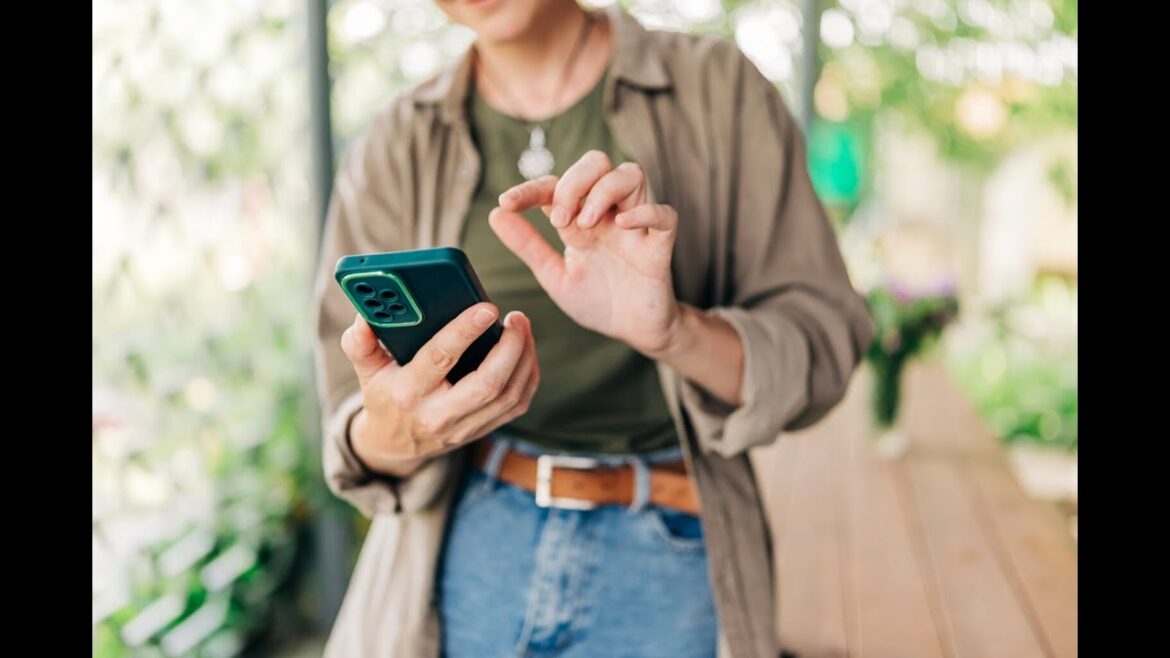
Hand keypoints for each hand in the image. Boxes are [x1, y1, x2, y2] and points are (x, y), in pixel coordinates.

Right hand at [340, 304, 539, 476]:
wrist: (395, 446)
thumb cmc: (384, 397)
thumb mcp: (366, 371)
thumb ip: (360, 343)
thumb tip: (364, 317)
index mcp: (409, 393)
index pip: (440, 359)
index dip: (465, 331)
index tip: (487, 308)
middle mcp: (439, 414)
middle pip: (488, 384)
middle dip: (509, 347)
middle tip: (515, 317)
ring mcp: (465, 426)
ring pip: (509, 395)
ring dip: (524, 358)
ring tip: (522, 326)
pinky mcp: (483, 430)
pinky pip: (517, 405)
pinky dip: (528, 376)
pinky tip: (526, 350)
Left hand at [489, 150, 681, 356]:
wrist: (632, 333)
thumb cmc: (597, 301)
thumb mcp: (554, 275)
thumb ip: (528, 246)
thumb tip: (495, 214)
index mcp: (580, 219)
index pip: (556, 184)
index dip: (530, 188)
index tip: (506, 203)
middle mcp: (607, 214)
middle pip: (597, 162)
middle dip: (573, 182)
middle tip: (559, 219)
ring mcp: (635, 227)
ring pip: (630, 174)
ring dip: (603, 191)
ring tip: (584, 225)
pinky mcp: (660, 246)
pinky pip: (665, 215)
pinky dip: (645, 212)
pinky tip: (622, 223)